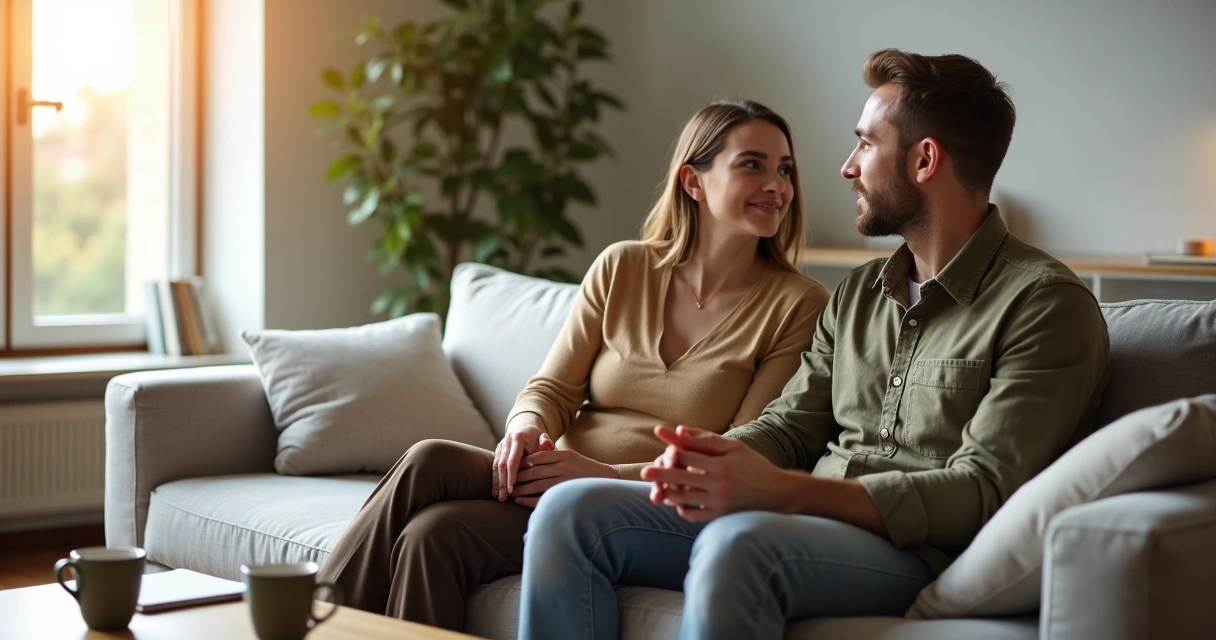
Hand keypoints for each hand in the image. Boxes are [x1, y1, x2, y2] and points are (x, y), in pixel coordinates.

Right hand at [492, 421, 554, 501]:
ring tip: (498, 497)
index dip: (511, 475)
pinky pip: (494, 467)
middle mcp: (506, 441)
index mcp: (518, 438)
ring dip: (497, 483)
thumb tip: (546, 446)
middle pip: (501, 465)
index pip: (512, 460)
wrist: (525, 429)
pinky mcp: (497, 452)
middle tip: (503, 497)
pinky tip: (494, 492)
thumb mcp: (543, 438)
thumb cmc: (537, 438)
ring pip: (496, 467)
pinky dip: (494, 480)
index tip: (511, 489)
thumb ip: (545, 443)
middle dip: (502, 482)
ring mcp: (500, 447)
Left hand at [511, 449, 617, 507]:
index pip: (538, 456)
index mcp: (564, 455)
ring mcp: (565, 481)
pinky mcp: (566, 495)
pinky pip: (543, 498)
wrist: (608, 481)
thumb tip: (531, 459)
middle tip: (506, 480)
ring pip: (536, 485)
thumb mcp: (572, 457)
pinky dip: (529, 500)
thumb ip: (554, 456)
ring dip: (520, 489)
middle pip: (534, 471)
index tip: (512, 466)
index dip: (523, 462)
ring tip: (510, 492)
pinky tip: (519, 501)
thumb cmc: (586, 469)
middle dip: (518, 476)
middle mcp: (564, 467)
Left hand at [640, 425, 788, 520]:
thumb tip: (679, 430)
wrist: (778, 494)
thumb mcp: (734, 446)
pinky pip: (695, 515)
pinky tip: (677, 504)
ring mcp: (718, 502)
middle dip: (660, 475)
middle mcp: (718, 484)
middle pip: (681, 478)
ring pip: (684, 499)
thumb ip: (706, 439)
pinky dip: (683, 510)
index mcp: (721, 464)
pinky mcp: (720, 516)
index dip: (672, 451)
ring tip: (657, 491)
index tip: (662, 449)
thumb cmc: (754, 466)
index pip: (688, 456)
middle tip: (644, 473)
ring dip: (668, 494)